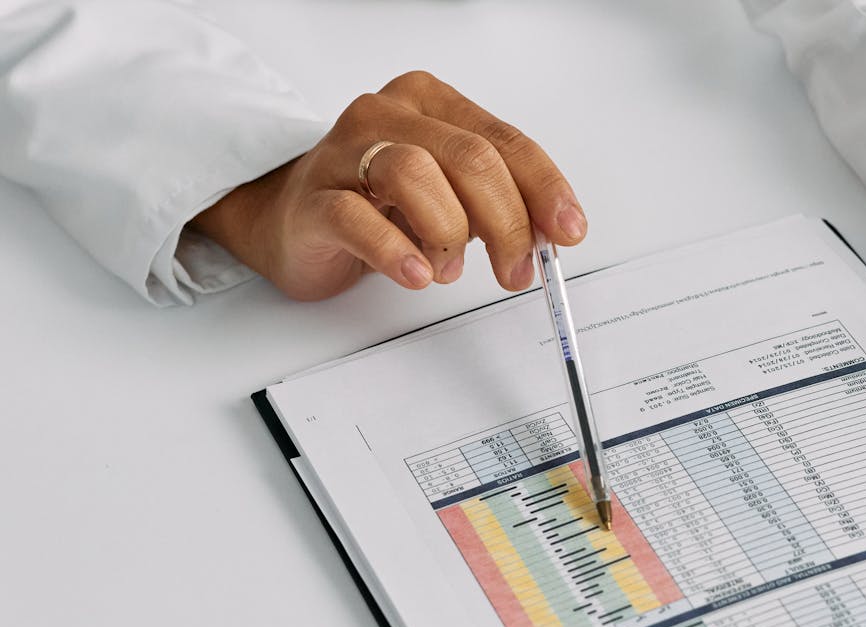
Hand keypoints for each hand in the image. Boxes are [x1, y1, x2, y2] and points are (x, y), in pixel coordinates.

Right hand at [191, 71, 586, 298]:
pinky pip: (358, 217)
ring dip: (449, 233)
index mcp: (430, 105)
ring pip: (415, 174)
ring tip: (448, 269)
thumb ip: (497, 204)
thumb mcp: (450, 197)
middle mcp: (388, 116)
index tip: (567, 230)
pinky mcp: (315, 198)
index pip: (503, 141)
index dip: (543, 188)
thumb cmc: (376, 206)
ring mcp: (345, 152)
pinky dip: (397, 251)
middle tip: (516, 270)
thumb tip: (550, 233)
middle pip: (469, 159)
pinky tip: (417, 274)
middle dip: (507, 223)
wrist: (289, 221)